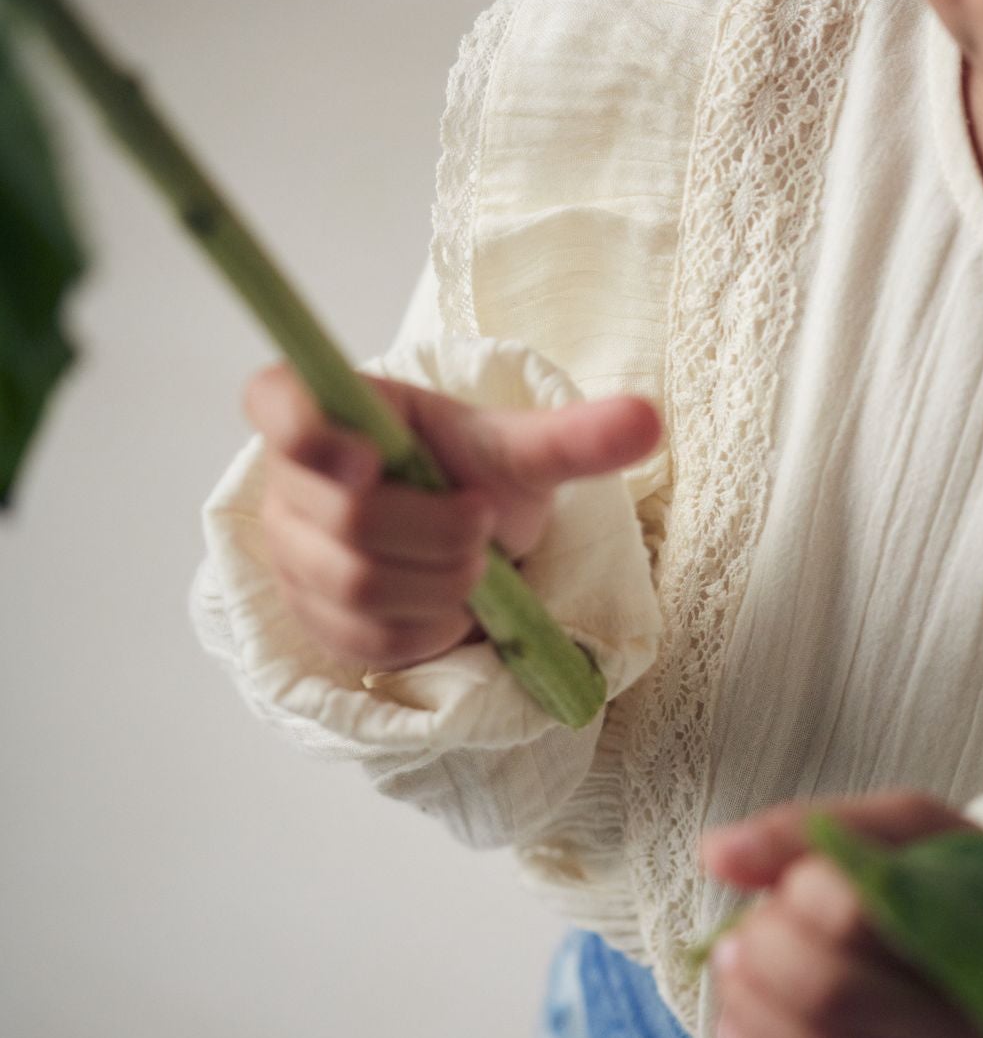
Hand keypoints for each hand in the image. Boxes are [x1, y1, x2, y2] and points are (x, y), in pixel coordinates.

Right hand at [243, 361, 661, 670]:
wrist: (465, 536)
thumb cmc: (473, 475)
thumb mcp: (519, 449)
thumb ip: (573, 433)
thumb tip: (651, 417)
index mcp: (330, 408)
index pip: (275, 402)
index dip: (308, 430)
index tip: (370, 456)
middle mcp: (290, 479)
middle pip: (346, 517)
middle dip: (438, 532)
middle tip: (481, 529)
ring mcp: (291, 551)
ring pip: (358, 583)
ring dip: (442, 583)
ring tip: (473, 566)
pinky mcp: (311, 616)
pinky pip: (366, 636)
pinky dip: (429, 628)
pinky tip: (451, 608)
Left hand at [700, 791, 982, 1037]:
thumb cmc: (942, 883)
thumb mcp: (899, 830)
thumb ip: (806, 831)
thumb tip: (715, 854)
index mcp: (970, 938)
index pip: (854, 916)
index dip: (801, 887)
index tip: (801, 877)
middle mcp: (957, 1034)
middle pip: (827, 996)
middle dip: (762, 949)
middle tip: (750, 927)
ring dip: (745, 1007)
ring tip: (738, 969)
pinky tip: (741, 1030)